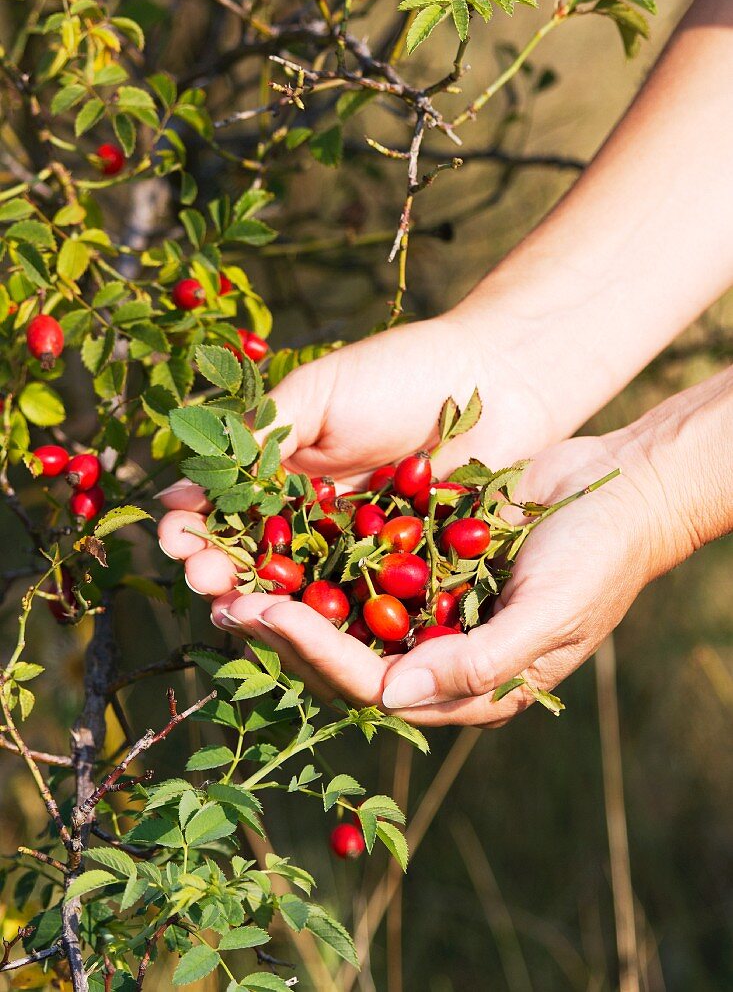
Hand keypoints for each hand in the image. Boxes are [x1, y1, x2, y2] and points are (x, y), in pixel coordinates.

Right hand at [156, 311, 558, 594]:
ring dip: (264, 606)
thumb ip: (259, 439)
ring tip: (236, 612)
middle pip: (254, 559)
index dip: (195, 529)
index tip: (176, 539)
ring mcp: (356, 549)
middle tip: (204, 582)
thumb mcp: (316, 397)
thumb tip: (179, 488)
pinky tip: (300, 628)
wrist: (493, 380)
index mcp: (284, 473)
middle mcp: (312, 518)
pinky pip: (360, 604)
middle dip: (220, 573)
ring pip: (300, 591)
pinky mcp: (402, 575)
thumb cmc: (400, 373)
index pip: (226, 512)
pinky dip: (328, 618)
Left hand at [180, 432, 668, 725]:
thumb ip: (477, 661)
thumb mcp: (548, 616)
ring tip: (228, 574)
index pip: (372, 683)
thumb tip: (390, 697)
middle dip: (282, 631)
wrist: (622, 491)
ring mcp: (424, 606)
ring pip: (338, 611)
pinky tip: (272, 533)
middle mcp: (433, 653)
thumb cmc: (597, 562)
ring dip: (285, 595)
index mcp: (463, 685)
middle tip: (221, 599)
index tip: (264, 616)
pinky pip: (358, 563)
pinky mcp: (419, 559)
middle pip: (340, 654)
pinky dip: (315, 552)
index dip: (315, 654)